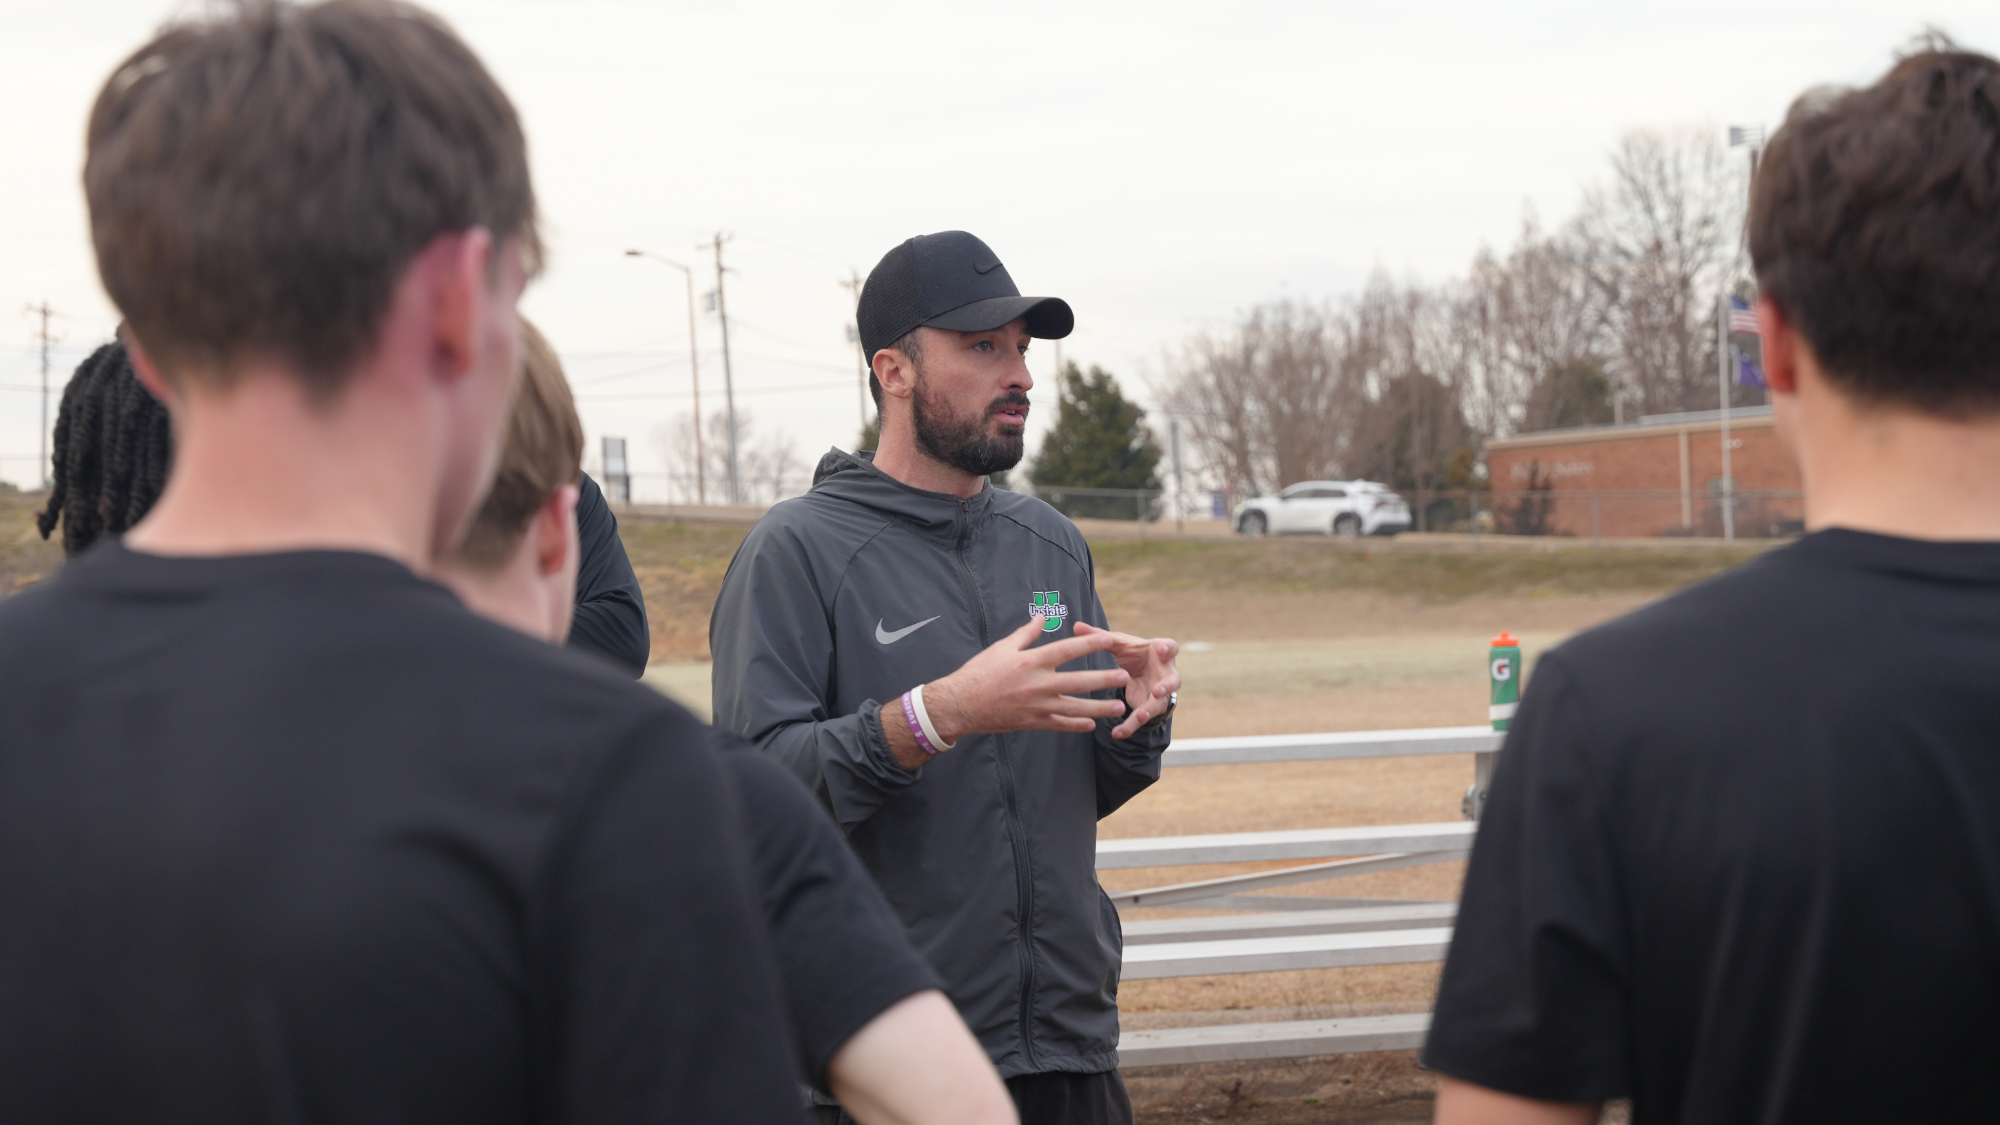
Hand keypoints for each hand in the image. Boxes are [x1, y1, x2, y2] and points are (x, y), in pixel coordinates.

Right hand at [923, 617, 1130, 744]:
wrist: (961, 703)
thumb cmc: (980, 672)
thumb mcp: (1002, 647)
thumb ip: (1026, 634)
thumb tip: (1041, 617)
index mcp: (1032, 661)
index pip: (1069, 649)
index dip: (1092, 644)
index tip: (1110, 640)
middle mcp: (1039, 683)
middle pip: (1079, 680)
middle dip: (1104, 679)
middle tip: (1124, 677)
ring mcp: (1037, 705)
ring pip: (1075, 708)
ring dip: (1099, 708)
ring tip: (1118, 708)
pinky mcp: (1032, 722)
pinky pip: (1059, 724)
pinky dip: (1076, 725)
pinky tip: (1091, 725)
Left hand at [1073, 622, 1180, 738]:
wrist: (1141, 669)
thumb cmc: (1133, 652)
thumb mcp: (1119, 644)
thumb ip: (1100, 636)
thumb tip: (1076, 625)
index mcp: (1160, 651)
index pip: (1171, 647)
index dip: (1168, 649)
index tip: (1161, 649)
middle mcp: (1165, 672)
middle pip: (1174, 680)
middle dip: (1167, 686)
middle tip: (1158, 691)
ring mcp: (1161, 691)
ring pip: (1160, 704)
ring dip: (1150, 710)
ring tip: (1139, 716)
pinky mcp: (1150, 706)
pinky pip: (1143, 717)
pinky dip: (1131, 726)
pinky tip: (1117, 733)